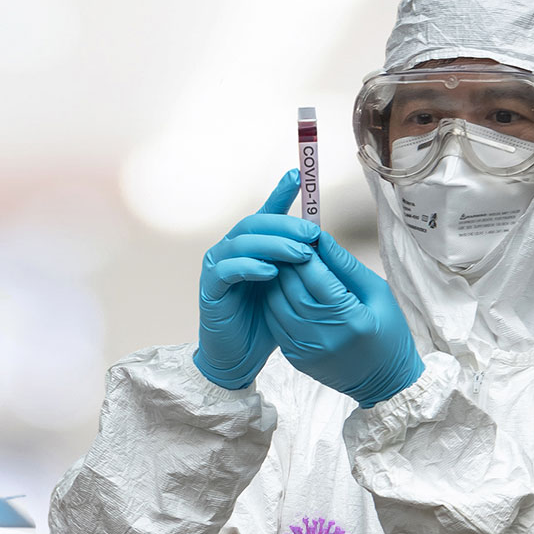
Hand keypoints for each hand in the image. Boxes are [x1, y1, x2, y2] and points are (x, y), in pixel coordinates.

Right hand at [193, 170, 317, 388]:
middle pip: (254, 223)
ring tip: (301, 254)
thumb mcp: (289, 289)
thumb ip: (298, 265)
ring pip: (242, 241)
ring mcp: (218, 268)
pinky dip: (250, 266)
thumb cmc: (265, 323)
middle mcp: (231, 251)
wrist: (238, 358)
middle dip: (285, 224)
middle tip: (312, 233)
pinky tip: (271, 272)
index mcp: (251, 248)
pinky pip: (228, 269)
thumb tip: (322, 242)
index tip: (299, 174)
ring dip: (273, 244)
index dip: (280, 192)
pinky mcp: (210, 288)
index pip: (266, 214)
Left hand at [263, 230, 423, 407]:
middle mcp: (324, 336)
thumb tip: (322, 240)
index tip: (305, 236)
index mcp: (349, 319)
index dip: (306, 252)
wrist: (384, 383)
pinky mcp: (295, 357)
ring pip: (276, 303)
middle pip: (291, 288)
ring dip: (276, 279)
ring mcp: (306, 349)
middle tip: (287, 243)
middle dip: (287, 261)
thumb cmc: (388, 334)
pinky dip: (274, 301)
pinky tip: (282, 288)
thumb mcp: (378, 294)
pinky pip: (275, 322)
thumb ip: (347, 267)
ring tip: (282, 263)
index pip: (316, 276)